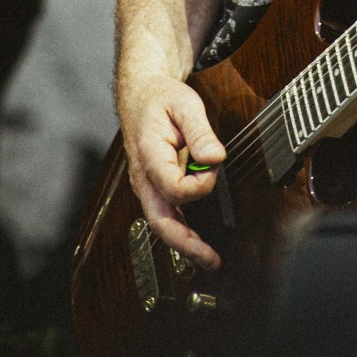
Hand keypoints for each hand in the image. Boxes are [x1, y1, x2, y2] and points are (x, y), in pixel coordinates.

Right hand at [120, 75, 226, 270]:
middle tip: (210, 259)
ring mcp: (147, 185)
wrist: (142, 95)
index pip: (173, 187)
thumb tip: (215, 158)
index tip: (214, 163)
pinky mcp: (155, 187)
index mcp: (149, 155)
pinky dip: (181, 232)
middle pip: (159, 220)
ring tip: (209, 260)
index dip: (200, 184)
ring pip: (161, 223)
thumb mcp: (185, 104)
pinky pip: (166, 214)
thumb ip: (201, 131)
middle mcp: (144, 177)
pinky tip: (196, 244)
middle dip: (185, 243)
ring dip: (184, 244)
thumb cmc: (162, 98)